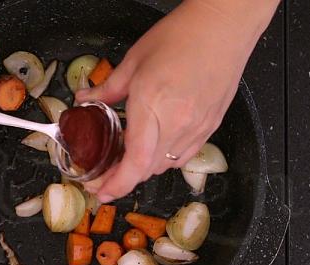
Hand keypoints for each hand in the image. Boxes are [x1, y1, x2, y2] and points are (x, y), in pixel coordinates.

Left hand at [78, 0, 277, 201]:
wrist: (224, 27)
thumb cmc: (181, 36)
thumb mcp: (134, 61)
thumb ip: (108, 88)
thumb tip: (86, 100)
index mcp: (152, 106)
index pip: (134, 161)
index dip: (116, 184)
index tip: (100, 192)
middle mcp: (178, 124)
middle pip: (147, 169)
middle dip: (123, 178)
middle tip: (105, 174)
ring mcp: (197, 128)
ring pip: (165, 165)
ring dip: (143, 168)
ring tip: (127, 158)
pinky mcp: (210, 126)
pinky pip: (184, 155)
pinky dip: (164, 158)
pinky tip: (155, 148)